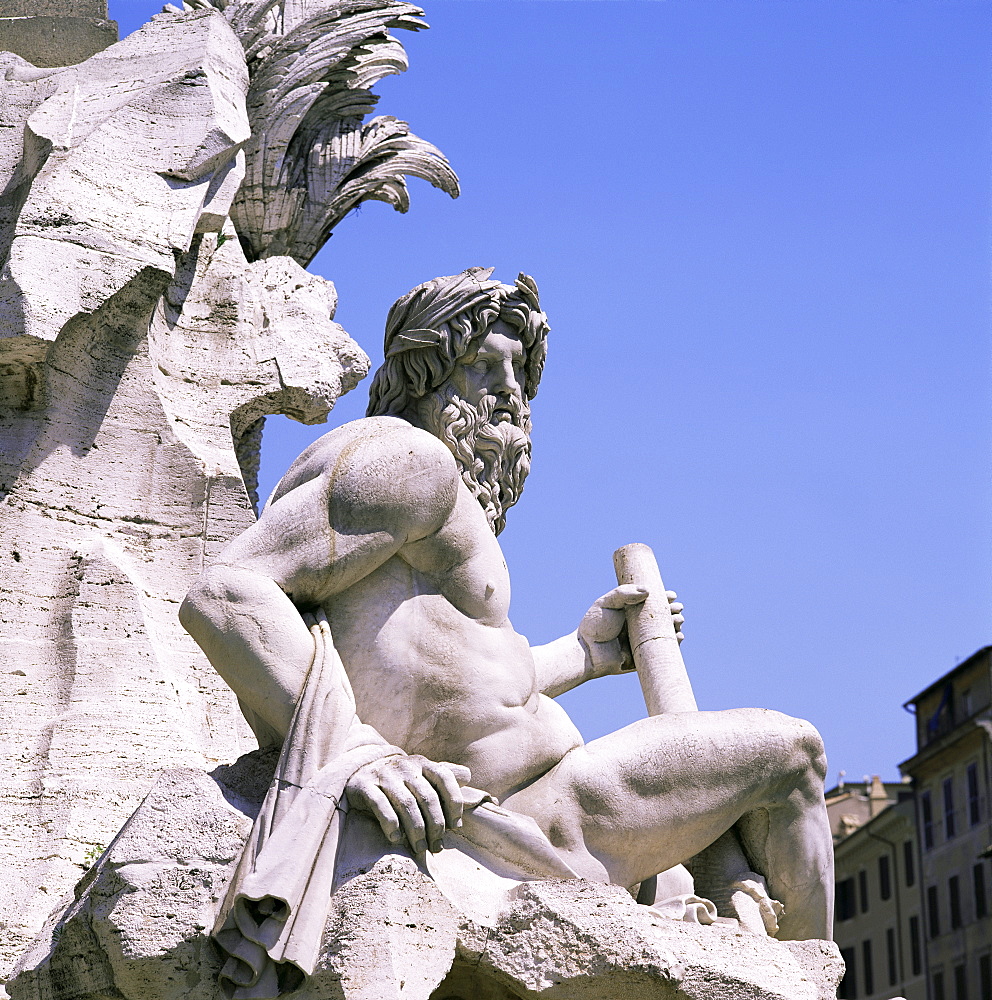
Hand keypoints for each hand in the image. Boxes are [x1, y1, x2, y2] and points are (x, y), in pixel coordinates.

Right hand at [345, 754, 470, 853]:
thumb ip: (444, 775)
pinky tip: (396, 839)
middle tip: (437, 847)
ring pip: (406, 804)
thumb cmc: (399, 778)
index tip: (455, 826)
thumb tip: (468, 777)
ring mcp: (385, 775)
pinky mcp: (366, 786)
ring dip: (416, 830)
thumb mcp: (421, 772)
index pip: (444, 778)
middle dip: (435, 825)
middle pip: (427, 797)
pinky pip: (380, 806)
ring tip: (420, 849)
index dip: (453, 802)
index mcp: (422, 764)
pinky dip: (390, 824)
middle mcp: (405, 767)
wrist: (360, 768)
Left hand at [578, 586, 684, 675]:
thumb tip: (648, 591)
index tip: (671, 596)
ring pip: (665, 632)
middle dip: (673, 611)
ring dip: (675, 625)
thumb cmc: (594, 626)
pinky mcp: (644, 656)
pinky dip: (674, 643)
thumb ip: (623, 594)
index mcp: (630, 610)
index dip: (664, 598)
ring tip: (677, 621)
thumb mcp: (606, 603)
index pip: (651, 602)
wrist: (587, 653)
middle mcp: (638, 625)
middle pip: (662, 616)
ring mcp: (641, 640)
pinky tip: (678, 637)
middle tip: (676, 610)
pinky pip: (662, 650)